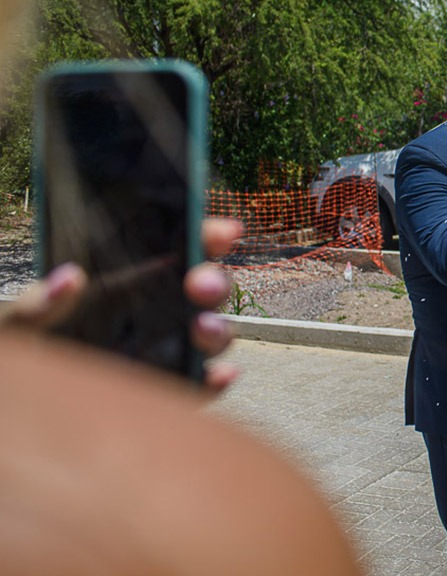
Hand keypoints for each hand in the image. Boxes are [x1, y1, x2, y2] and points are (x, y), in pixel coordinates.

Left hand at [0, 218, 244, 394]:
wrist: (17, 420)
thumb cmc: (22, 363)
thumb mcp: (15, 330)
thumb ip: (34, 306)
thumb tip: (69, 277)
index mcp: (121, 284)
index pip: (172, 250)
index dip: (203, 236)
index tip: (220, 232)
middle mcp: (151, 315)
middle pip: (202, 290)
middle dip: (213, 282)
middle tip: (199, 286)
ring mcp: (161, 355)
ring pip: (209, 335)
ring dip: (218, 329)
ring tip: (201, 330)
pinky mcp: (164, 394)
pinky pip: (199, 386)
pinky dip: (216, 381)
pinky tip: (220, 375)